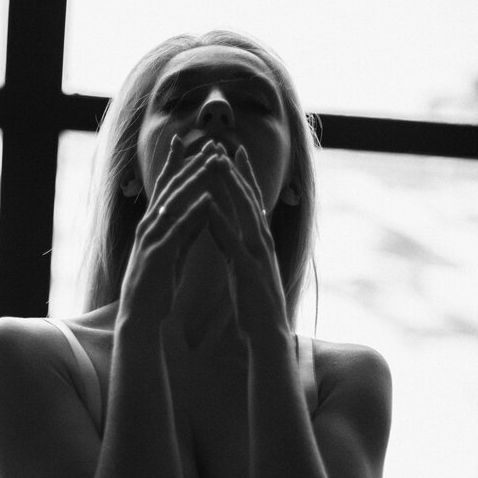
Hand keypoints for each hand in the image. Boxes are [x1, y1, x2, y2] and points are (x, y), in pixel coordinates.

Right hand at [118, 135, 228, 323]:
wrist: (139, 317)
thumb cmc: (156, 287)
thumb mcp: (176, 252)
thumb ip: (189, 229)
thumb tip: (204, 207)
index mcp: (154, 226)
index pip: (166, 188)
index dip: (177, 164)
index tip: (189, 141)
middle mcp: (149, 227)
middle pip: (171, 188)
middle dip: (190, 163)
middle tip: (210, 142)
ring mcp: (152, 239)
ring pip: (174, 202)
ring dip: (194, 180)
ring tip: (212, 161)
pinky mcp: (159, 255)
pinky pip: (178, 230)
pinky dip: (192, 213)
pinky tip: (207, 199)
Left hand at [206, 146, 290, 337]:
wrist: (269, 334)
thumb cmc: (256, 304)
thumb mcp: (242, 267)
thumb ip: (232, 244)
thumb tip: (221, 224)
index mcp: (260, 241)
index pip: (251, 201)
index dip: (242, 176)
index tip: (231, 152)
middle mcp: (262, 242)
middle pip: (249, 198)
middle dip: (236, 170)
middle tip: (223, 143)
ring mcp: (258, 254)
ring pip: (244, 212)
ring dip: (230, 185)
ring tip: (216, 162)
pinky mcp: (249, 270)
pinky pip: (232, 241)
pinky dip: (221, 222)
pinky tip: (208, 205)